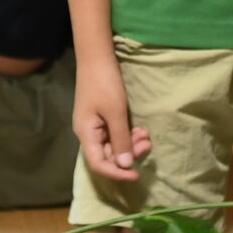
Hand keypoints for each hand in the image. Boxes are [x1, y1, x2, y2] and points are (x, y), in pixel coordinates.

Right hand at [73, 58, 149, 183]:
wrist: (97, 57)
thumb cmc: (104, 83)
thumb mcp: (115, 112)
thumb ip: (121, 140)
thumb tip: (125, 165)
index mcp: (86, 134)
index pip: (99, 164)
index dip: (117, 173)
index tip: (136, 174)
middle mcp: (88, 133)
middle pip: (107, 156)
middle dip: (128, 154)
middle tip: (147, 143)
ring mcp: (95, 125)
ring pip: (114, 145)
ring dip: (131, 143)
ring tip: (146, 135)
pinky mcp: (102, 117)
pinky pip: (115, 134)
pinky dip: (128, 134)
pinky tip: (140, 129)